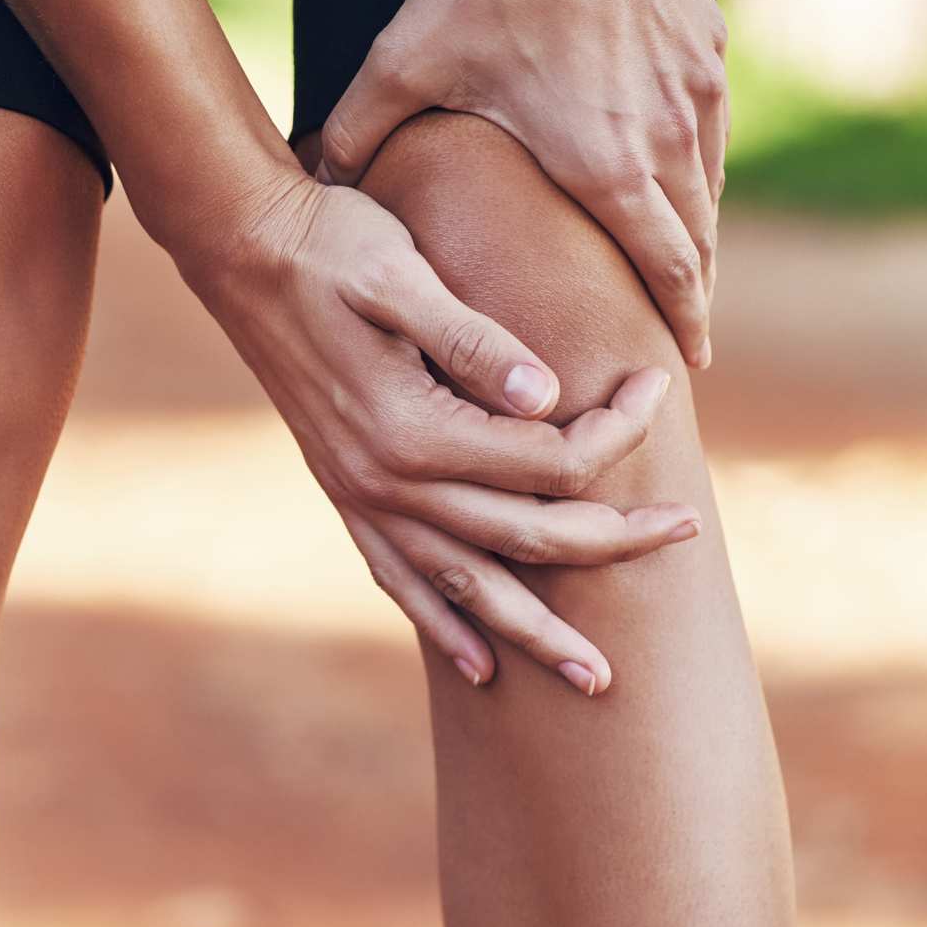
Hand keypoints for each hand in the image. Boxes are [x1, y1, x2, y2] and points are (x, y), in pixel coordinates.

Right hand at [180, 171, 695, 692]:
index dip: (617, 431)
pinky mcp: (345, 492)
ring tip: (596, 680)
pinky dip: (443, 623)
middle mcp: (386, 480)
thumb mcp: (402, 273)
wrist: (239, 248)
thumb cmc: (331, 245)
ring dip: (534, 634)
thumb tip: (548, 397)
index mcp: (412, 429)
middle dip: (613, 542)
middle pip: (526, 535)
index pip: (548, 459)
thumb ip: (474, 339)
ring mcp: (361, 495)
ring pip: (467, 585)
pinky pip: (399, 578)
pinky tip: (477, 665)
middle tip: (687, 533)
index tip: (656, 387)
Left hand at [317, 0, 728, 368]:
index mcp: (601, 160)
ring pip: (709, 187)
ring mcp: (696, 89)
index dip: (677, 320)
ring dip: (699, 235)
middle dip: (691, 295)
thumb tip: (308, 179)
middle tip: (682, 341)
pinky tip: (678, 178)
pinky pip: (711, 130)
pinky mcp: (707, 45)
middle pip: (697, 241)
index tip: (685, 365)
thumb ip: (355, 131)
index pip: (660, 267)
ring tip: (684, 273)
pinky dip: (700, 170)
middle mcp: (665, 135)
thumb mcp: (403, 61)